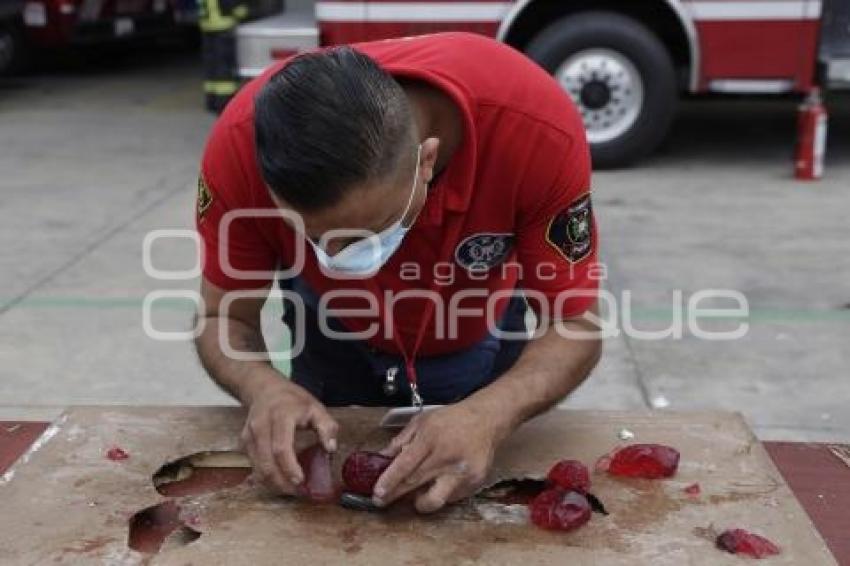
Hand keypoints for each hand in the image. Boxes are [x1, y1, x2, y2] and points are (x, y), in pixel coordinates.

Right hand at [239, 373, 338, 494]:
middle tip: (298, 492)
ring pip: (258, 468)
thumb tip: (331, 448)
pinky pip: (254, 465)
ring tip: (291, 490)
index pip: (281, 447)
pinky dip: (266, 477)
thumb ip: (326, 427)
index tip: (301, 481)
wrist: (264, 389)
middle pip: (266, 462)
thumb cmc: (292, 400)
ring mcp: (249, 435)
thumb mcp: (315, 407)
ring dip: (273, 483)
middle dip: (281, 482)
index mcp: (280, 417)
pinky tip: (280, 481)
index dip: (289, 467)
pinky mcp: (244, 443)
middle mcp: (261, 427)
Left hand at [372, 401, 509, 512]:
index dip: (389, 480)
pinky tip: (438, 484)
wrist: (486, 420)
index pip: (406, 464)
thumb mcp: (422, 422)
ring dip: (420, 503)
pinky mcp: (474, 482)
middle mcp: (446, 457)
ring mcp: (462, 472)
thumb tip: (381, 458)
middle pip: (415, 483)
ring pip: (435, 500)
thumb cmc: (450, 420)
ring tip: (415, 497)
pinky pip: (451, 498)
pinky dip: (440, 494)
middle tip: (381, 501)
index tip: (377, 492)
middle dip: (395, 495)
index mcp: (431, 438)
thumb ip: (401, 441)